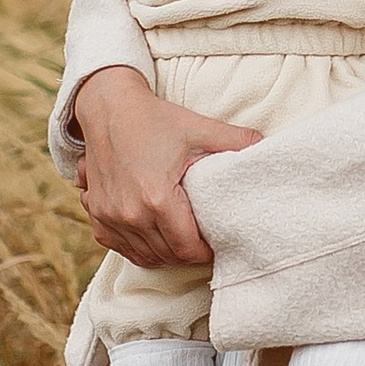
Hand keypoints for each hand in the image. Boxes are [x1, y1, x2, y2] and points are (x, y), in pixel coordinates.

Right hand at [73, 68, 260, 269]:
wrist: (108, 109)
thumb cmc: (154, 119)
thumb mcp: (198, 128)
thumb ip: (235, 141)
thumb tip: (267, 148)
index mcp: (158, 199)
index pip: (188, 248)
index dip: (207, 251)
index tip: (216, 241)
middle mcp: (130, 214)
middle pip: (168, 256)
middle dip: (188, 253)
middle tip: (203, 240)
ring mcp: (109, 217)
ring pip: (145, 257)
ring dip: (165, 253)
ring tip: (181, 239)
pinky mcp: (97, 215)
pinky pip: (120, 248)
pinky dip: (139, 248)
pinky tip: (154, 235)